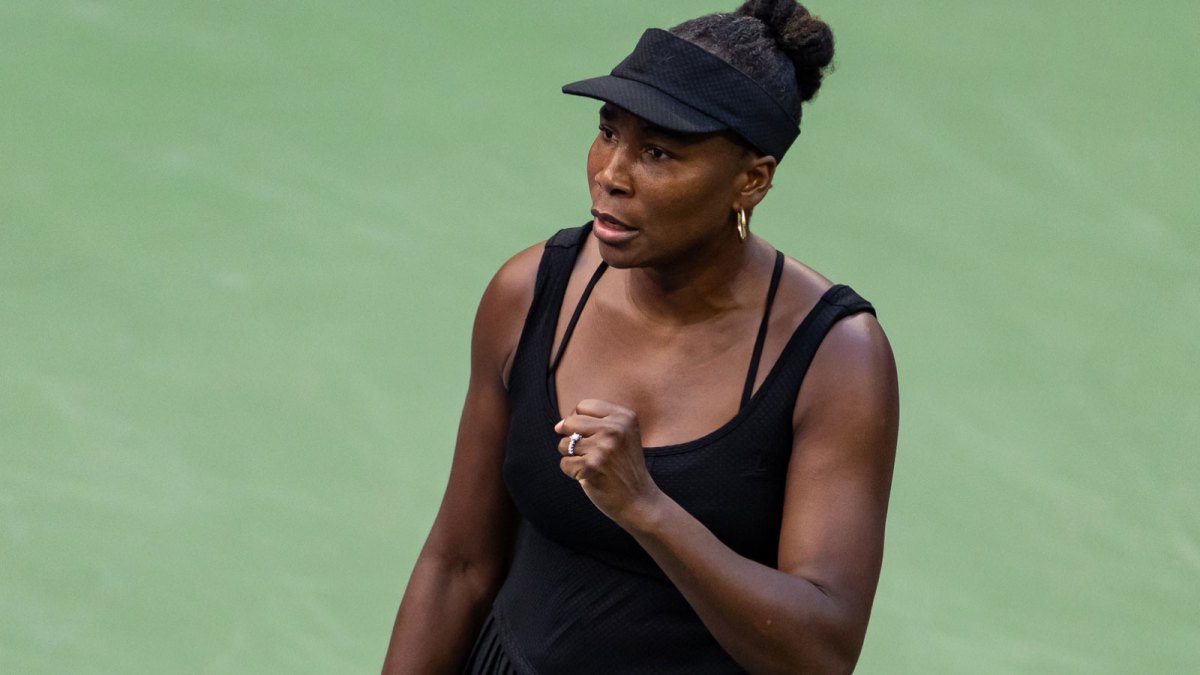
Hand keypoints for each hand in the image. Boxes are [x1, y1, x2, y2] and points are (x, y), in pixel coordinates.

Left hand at [555, 399, 664, 528]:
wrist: (639, 500)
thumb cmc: (623, 466)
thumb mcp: (621, 434)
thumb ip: (595, 422)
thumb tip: (558, 425)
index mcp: (624, 416)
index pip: (583, 406)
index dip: (578, 420)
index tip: (588, 435)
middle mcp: (615, 428)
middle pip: (570, 421)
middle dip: (572, 438)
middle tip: (588, 452)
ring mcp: (604, 447)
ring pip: (564, 444)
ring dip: (572, 456)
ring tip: (592, 464)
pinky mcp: (592, 466)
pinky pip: (564, 463)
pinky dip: (572, 472)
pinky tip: (590, 476)